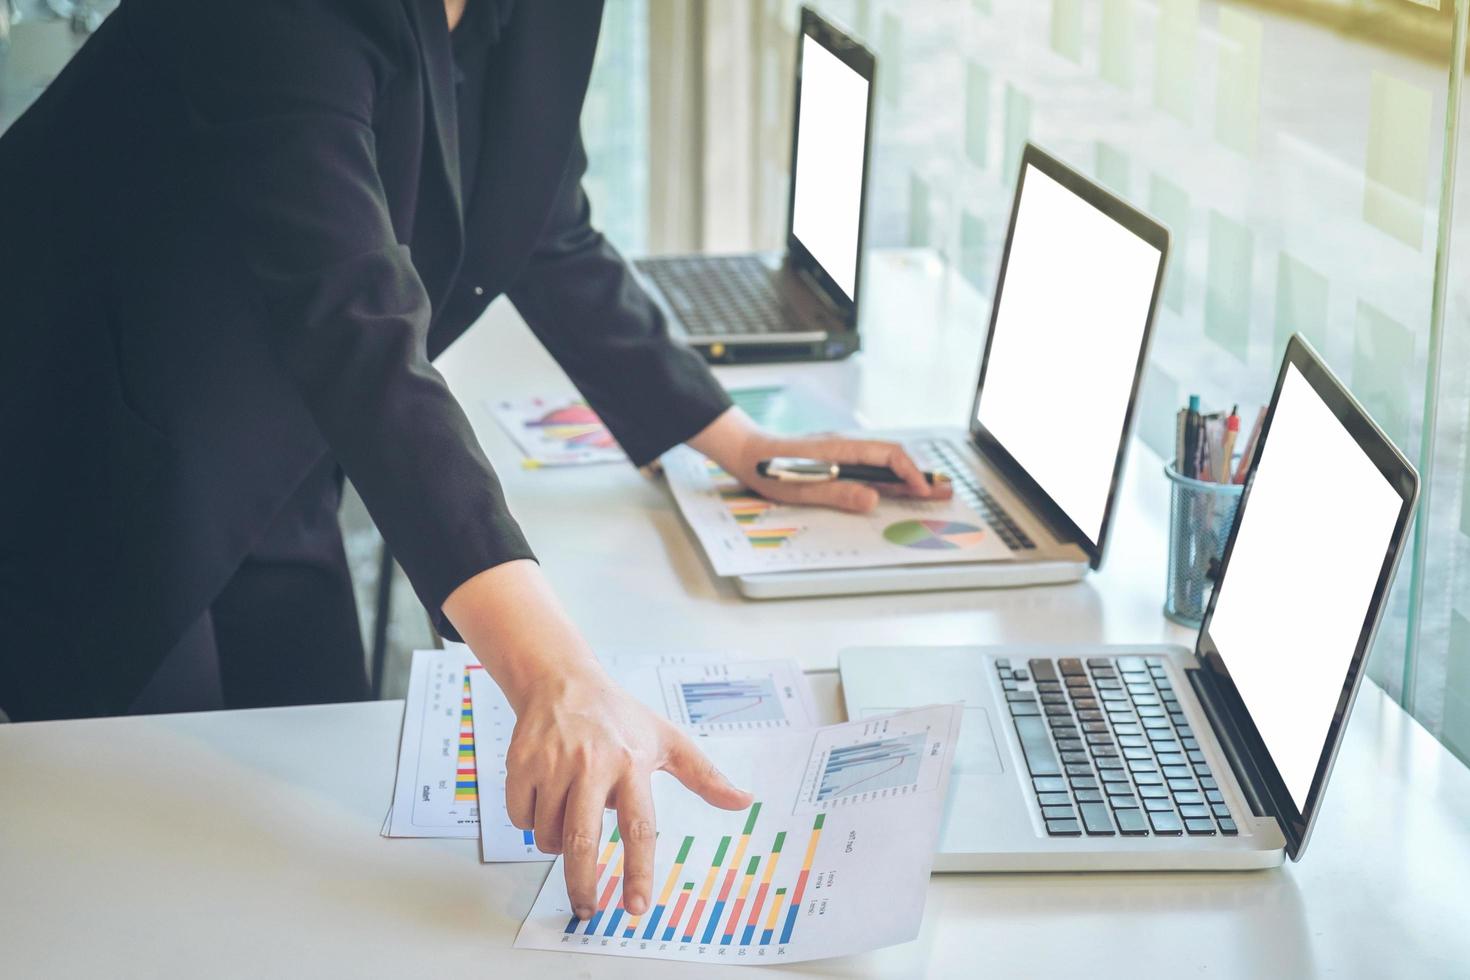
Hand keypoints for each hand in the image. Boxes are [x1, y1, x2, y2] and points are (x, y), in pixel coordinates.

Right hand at [506, 667, 750, 917]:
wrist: (561, 680)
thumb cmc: (619, 717)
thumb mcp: (667, 739)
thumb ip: (704, 775)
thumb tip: (744, 801)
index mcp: (632, 763)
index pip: (637, 827)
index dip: (637, 871)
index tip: (636, 907)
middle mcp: (591, 764)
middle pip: (582, 841)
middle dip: (581, 884)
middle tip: (586, 909)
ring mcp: (553, 763)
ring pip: (548, 835)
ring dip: (557, 842)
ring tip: (569, 812)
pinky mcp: (522, 763)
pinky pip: (521, 818)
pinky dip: (530, 821)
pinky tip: (544, 797)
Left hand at [687, 406, 951, 512]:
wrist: (747, 453)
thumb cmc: (770, 470)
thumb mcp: (802, 488)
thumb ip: (838, 494)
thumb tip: (873, 500)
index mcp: (841, 448)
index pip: (888, 456)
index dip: (910, 473)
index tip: (923, 491)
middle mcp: (846, 446)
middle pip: (892, 458)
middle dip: (919, 476)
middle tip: (944, 491)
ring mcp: (842, 451)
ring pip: (883, 463)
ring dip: (906, 478)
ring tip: (930, 492)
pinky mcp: (836, 459)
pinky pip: (870, 467)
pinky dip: (889, 478)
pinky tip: (896, 489)